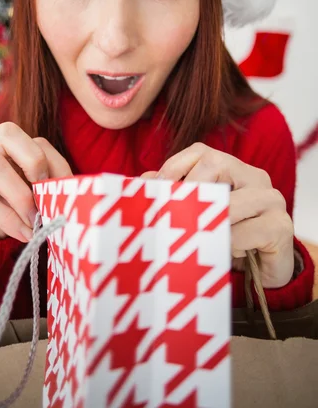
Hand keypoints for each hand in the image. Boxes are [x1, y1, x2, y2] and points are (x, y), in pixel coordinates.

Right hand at [0, 122, 71, 253]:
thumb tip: (77, 196)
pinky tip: (23, 235)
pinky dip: (7, 218)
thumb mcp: (28, 208)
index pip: (33, 140)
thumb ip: (46, 197)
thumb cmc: (0, 228)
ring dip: (21, 195)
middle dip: (34, 160)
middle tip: (47, 193)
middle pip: (6, 133)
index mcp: (1, 156)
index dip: (55, 162)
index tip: (68, 192)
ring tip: (35, 221)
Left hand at [142, 142, 293, 288]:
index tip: (155, 192)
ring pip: (231, 201)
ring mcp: (272, 199)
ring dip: (209, 224)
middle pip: (216, 165)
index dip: (173, 168)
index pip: (200, 152)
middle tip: (171, 216)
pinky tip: (225, 253)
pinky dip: (229, 244)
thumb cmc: (227, 238)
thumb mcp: (199, 216)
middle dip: (189, 192)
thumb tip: (143, 181)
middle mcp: (255, 176)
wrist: (264, 272)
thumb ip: (175, 196)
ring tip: (198, 241)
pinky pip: (247, 231)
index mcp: (233, 168)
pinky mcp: (281, 226)